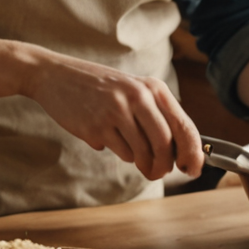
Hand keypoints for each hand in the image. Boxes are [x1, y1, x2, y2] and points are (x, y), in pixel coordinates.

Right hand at [19, 49, 202, 180]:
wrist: (56, 75)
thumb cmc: (99, 86)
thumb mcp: (133, 89)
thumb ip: (155, 114)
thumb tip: (178, 152)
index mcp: (152, 88)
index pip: (184, 125)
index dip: (193, 153)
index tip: (193, 169)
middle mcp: (137, 97)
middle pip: (165, 144)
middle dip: (165, 165)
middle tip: (159, 172)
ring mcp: (116, 111)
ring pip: (142, 153)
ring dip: (142, 163)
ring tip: (133, 154)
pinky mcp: (97, 127)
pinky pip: (120, 152)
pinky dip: (119, 152)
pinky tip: (107, 136)